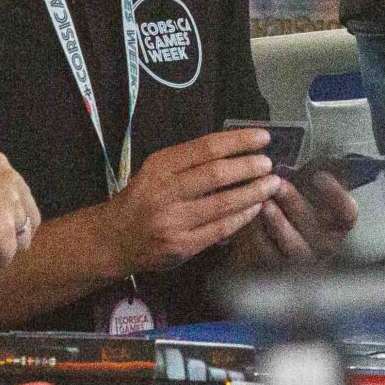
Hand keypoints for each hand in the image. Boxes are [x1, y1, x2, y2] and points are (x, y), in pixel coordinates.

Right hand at [101, 129, 282, 275]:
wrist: (113, 240)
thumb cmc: (142, 198)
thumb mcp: (156, 170)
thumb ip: (189, 161)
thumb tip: (236, 149)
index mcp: (160, 166)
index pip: (206, 148)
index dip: (239, 141)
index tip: (263, 137)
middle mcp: (165, 191)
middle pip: (216, 174)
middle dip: (249, 167)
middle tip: (269, 164)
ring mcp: (173, 221)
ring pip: (222, 204)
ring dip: (252, 192)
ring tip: (271, 184)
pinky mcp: (181, 246)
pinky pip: (220, 229)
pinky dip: (242, 217)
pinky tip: (256, 208)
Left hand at [236, 171, 360, 264]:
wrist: (276, 235)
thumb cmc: (296, 205)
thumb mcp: (308, 190)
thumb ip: (309, 177)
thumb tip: (300, 163)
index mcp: (339, 224)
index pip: (347, 213)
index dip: (336, 196)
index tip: (319, 176)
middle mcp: (326, 245)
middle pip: (316, 227)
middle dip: (295, 203)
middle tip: (279, 184)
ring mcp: (303, 259)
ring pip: (293, 244)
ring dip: (278, 222)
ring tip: (264, 203)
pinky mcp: (278, 267)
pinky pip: (269, 254)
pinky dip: (259, 235)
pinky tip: (251, 216)